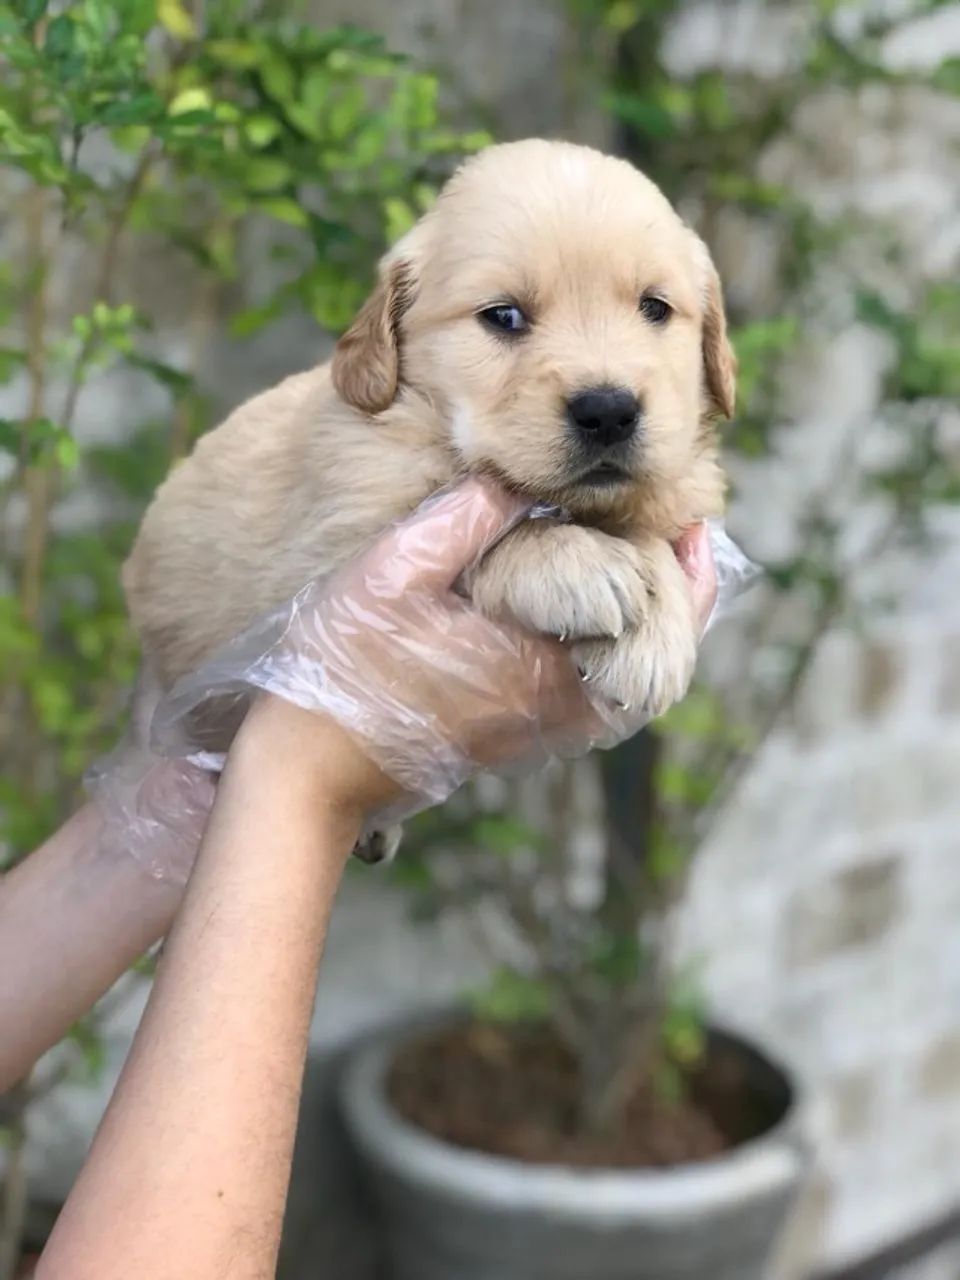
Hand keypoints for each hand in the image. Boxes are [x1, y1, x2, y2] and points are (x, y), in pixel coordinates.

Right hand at [95, 481, 722, 880]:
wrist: (310, 772)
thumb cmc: (342, 667)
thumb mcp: (393, 571)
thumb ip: (464, 518)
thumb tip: (520, 478)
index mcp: (539, 662)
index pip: (647, 617)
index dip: (681, 567)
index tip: (691, 520)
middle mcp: (555, 709)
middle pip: (661, 662)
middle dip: (685, 600)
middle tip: (692, 542)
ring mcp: (540, 734)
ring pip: (635, 690)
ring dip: (657, 632)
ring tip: (660, 575)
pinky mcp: (520, 744)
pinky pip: (601, 709)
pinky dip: (623, 663)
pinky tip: (601, 624)